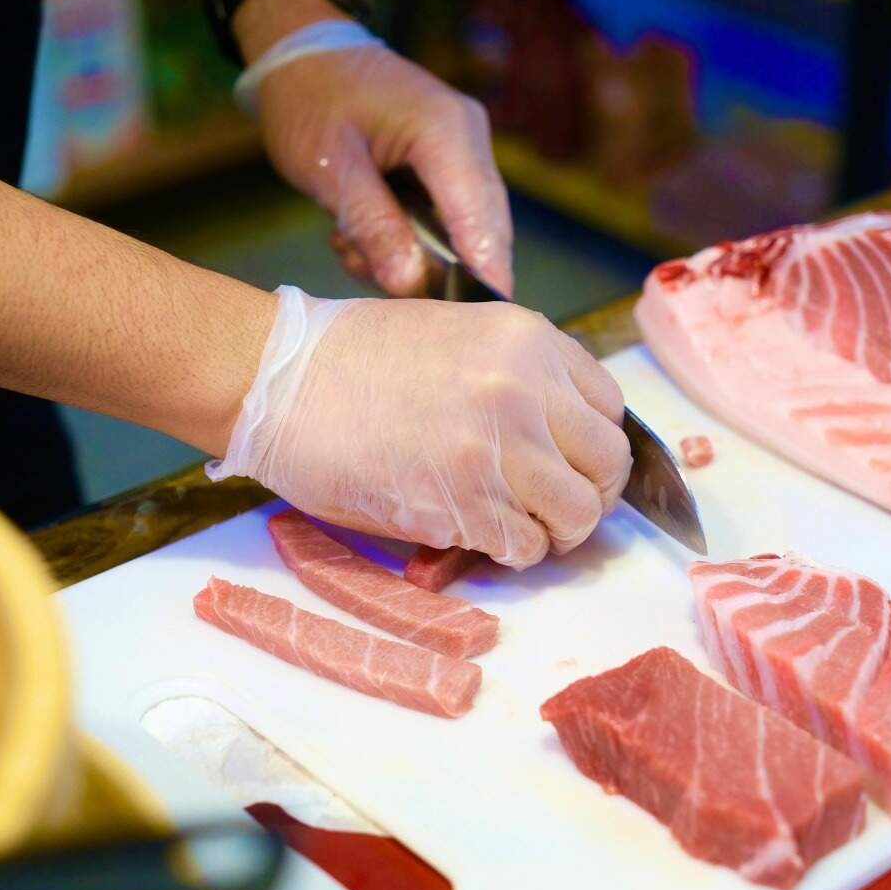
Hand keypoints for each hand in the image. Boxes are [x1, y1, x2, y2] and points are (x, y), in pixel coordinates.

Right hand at [210, 291, 631, 567]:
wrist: (281, 383)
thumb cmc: (353, 360)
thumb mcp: (459, 336)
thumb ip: (519, 377)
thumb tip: (559, 435)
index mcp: (528, 340)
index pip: (610, 407)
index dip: (593, 446)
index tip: (571, 465)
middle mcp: (525, 391)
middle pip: (607, 464)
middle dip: (587, 495)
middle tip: (553, 509)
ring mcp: (498, 449)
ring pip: (577, 514)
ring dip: (553, 532)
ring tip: (517, 528)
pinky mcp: (464, 504)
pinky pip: (525, 548)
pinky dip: (511, 553)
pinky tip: (479, 537)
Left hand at [255, 43, 513, 296]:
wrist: (304, 52)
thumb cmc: (309, 98)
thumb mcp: (329, 168)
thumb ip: (374, 226)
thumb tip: (409, 284)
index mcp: (445, 130)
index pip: (478, 219)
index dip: (481, 275)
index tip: (476, 323)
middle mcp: (470, 138)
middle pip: (484, 230)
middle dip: (440, 270)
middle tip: (380, 282)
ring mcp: (467, 148)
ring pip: (468, 229)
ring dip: (418, 255)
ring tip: (356, 249)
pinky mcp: (455, 161)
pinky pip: (451, 217)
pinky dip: (414, 237)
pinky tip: (365, 236)